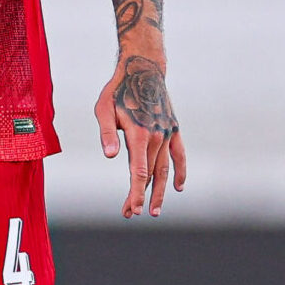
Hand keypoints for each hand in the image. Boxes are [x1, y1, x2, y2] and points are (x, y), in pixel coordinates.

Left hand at [96, 53, 185, 217]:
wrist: (144, 70)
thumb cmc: (118, 91)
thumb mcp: (104, 109)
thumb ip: (107, 133)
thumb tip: (110, 157)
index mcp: (138, 134)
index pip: (138, 171)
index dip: (135, 193)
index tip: (131, 210)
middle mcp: (156, 137)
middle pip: (149, 175)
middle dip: (140, 197)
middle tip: (130, 214)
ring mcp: (167, 134)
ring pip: (164, 169)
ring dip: (160, 192)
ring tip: (154, 211)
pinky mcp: (173, 130)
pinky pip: (180, 155)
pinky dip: (180, 171)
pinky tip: (179, 187)